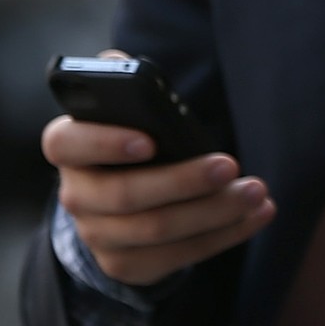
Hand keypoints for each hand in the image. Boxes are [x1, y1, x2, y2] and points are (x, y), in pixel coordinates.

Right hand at [44, 92, 272, 288]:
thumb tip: (118, 61)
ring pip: (156, 230)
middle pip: (124, 195)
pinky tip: (258, 214)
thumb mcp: (130, 110)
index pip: (66, 144)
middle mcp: (76, 196)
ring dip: (214, 212)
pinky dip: (225, 235)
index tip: (150, 140)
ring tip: (256, 191)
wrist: (127, 198)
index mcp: (70, 148)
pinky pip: (179, 256)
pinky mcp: (128, 264)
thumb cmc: (138, 138)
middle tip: (229, 164)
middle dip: (182, 181)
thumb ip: (123, 85)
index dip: (104, 142)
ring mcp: (98, 235)